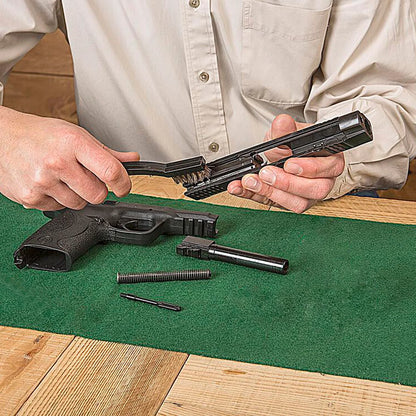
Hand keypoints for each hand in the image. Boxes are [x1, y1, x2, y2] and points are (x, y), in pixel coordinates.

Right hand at [0, 106, 138, 210]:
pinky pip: (58, 209)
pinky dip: (58, 200)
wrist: (0, 137)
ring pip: (79, 205)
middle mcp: (57, 162)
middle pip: (97, 195)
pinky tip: (49, 183)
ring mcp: (42, 182)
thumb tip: (132, 159)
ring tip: (63, 178)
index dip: (123, 183)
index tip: (123, 187)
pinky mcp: (30, 198)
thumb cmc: (39, 134)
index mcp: (73, 143)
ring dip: (77, 195)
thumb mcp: (76, 135)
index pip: (111, 171)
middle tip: (86, 178)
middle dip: (97, 189)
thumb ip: (106, 151)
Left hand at [227, 114, 344, 212]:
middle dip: (288, 183)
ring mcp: (307, 196)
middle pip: (316, 189)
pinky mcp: (288, 203)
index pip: (330, 167)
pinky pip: (273, 204)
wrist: (280, 153)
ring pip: (298, 204)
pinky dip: (253, 196)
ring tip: (251, 181)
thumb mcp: (287, 133)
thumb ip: (284, 130)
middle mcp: (323, 181)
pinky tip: (239, 187)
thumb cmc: (292, 144)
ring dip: (271, 192)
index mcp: (330, 160)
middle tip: (266, 173)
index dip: (310, 168)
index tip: (288, 163)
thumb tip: (282, 123)